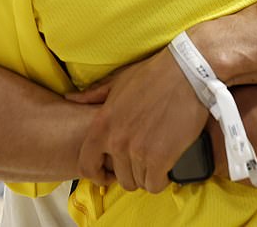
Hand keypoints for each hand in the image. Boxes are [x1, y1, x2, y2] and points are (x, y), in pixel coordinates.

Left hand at [67, 47, 207, 192]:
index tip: (108, 173)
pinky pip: (155, 184)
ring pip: (138, 182)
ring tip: (157, 157)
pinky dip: (162, 177)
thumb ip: (93, 95)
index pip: (87, 165)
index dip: (97, 173)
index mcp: (103, 124)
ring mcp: (138, 151)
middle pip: (119, 177)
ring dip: (147, 174)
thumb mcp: (118, 81)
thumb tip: (70, 99)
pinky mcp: (160, 158)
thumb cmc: (153, 74)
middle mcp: (116, 141)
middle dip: (131, 171)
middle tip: (143, 158)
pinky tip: (167, 163)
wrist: (185, 73)